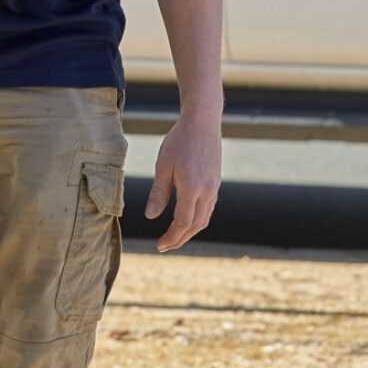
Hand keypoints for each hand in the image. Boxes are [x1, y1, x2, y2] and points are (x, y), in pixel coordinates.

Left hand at [144, 114, 221, 252]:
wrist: (203, 121)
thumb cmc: (179, 140)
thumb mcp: (163, 166)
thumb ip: (159, 193)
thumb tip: (151, 216)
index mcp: (192, 188)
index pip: (182, 223)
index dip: (171, 237)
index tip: (159, 245)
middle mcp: (207, 191)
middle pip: (195, 226)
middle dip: (180, 239)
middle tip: (165, 246)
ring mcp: (214, 187)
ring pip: (204, 218)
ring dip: (190, 231)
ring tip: (175, 236)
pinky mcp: (216, 181)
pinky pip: (208, 208)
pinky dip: (197, 219)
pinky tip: (187, 218)